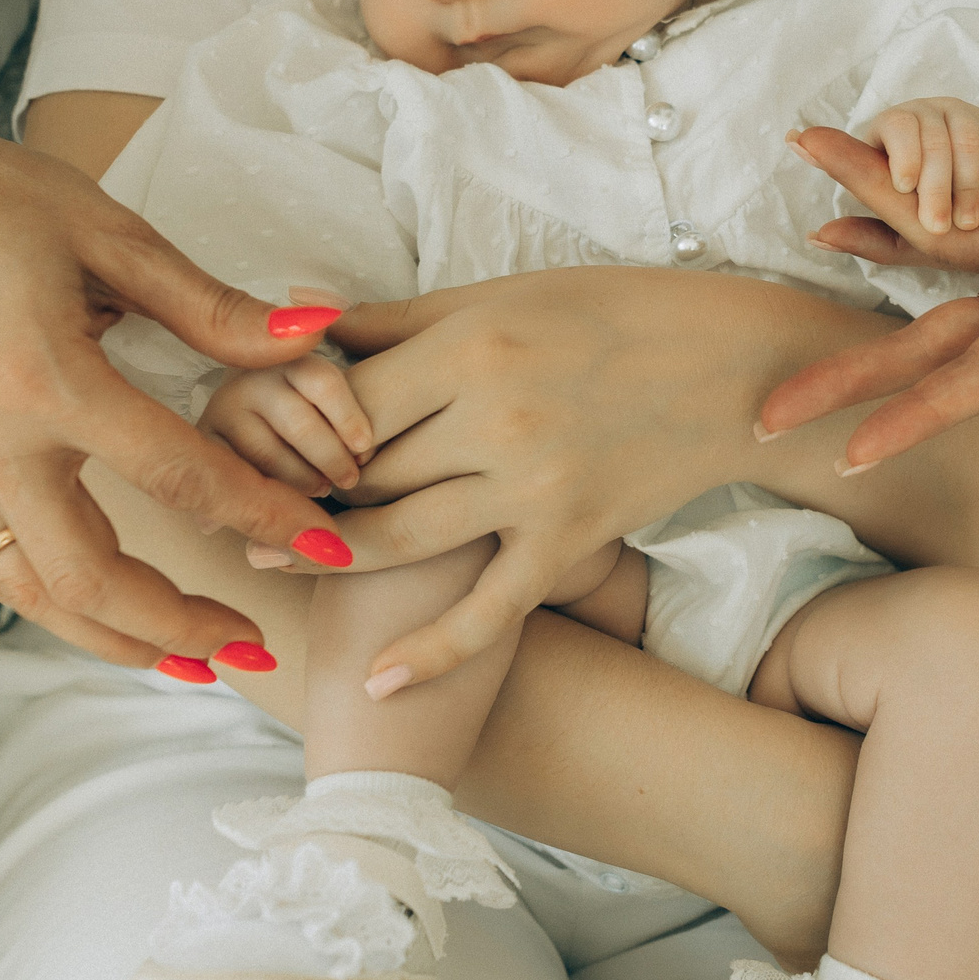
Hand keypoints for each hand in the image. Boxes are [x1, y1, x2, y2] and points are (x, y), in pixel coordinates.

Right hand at [0, 53, 350, 670]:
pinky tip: (107, 615)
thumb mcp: (115, 235)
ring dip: (115, 638)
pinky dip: (57, 607)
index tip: (324, 546)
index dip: (261, 517)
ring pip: (33, 594)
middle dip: (179, 627)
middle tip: (252, 649)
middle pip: (90, 578)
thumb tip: (313, 335)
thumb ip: (214, 306)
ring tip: (191, 660)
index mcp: (48, 378)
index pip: (177, 476)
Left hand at [288, 268, 844, 688]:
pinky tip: (377, 685)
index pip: (347, 400)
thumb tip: (300, 319)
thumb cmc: (614, 312)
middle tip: (245, 498)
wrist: (734, 366)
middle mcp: (496, 419)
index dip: (294, 423)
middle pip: (363, 470)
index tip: (261, 433)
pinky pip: (489, 613)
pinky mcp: (570, 541)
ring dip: (330, 556)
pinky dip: (431, 655)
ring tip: (272, 560)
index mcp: (472, 346)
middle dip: (299, 487)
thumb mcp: (503, 294)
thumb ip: (398, 319)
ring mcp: (534, 488)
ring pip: (400, 539)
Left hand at [762, 26, 978, 469]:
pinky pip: (952, 222)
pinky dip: (896, 217)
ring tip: (783, 285)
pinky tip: (840, 214)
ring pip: (930, 281)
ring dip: (861, 278)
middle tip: (764, 416)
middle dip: (851, 380)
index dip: (917, 418)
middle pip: (931, 351)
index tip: (849, 454)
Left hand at [791, 124, 978, 276]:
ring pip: (966, 139)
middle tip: (936, 228)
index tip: (903, 187)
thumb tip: (815, 236)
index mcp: (887, 134)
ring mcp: (959, 116)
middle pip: (931, 137)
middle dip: (935, 187)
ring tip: (964, 222)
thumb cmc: (934, 227)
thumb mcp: (898, 238)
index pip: (895, 127)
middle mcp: (921, 115)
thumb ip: (863, 236)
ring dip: (965, 187)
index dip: (902, 155)